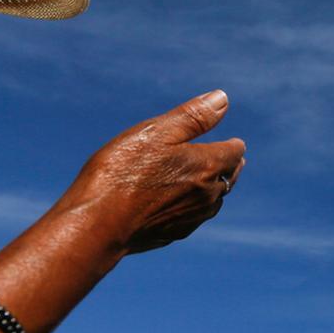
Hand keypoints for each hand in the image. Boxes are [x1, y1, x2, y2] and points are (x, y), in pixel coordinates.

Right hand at [65, 90, 245, 254]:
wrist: (98, 224)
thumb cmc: (122, 172)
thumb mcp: (157, 132)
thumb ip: (193, 116)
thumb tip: (222, 99)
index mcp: (207, 166)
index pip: (235, 152)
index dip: (234, 144)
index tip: (234, 142)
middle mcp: (208, 195)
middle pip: (230, 178)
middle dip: (230, 167)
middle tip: (233, 161)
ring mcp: (192, 218)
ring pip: (214, 201)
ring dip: (216, 189)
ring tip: (214, 182)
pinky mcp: (175, 234)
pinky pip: (195, 218)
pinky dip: (197, 208)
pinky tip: (187, 205)